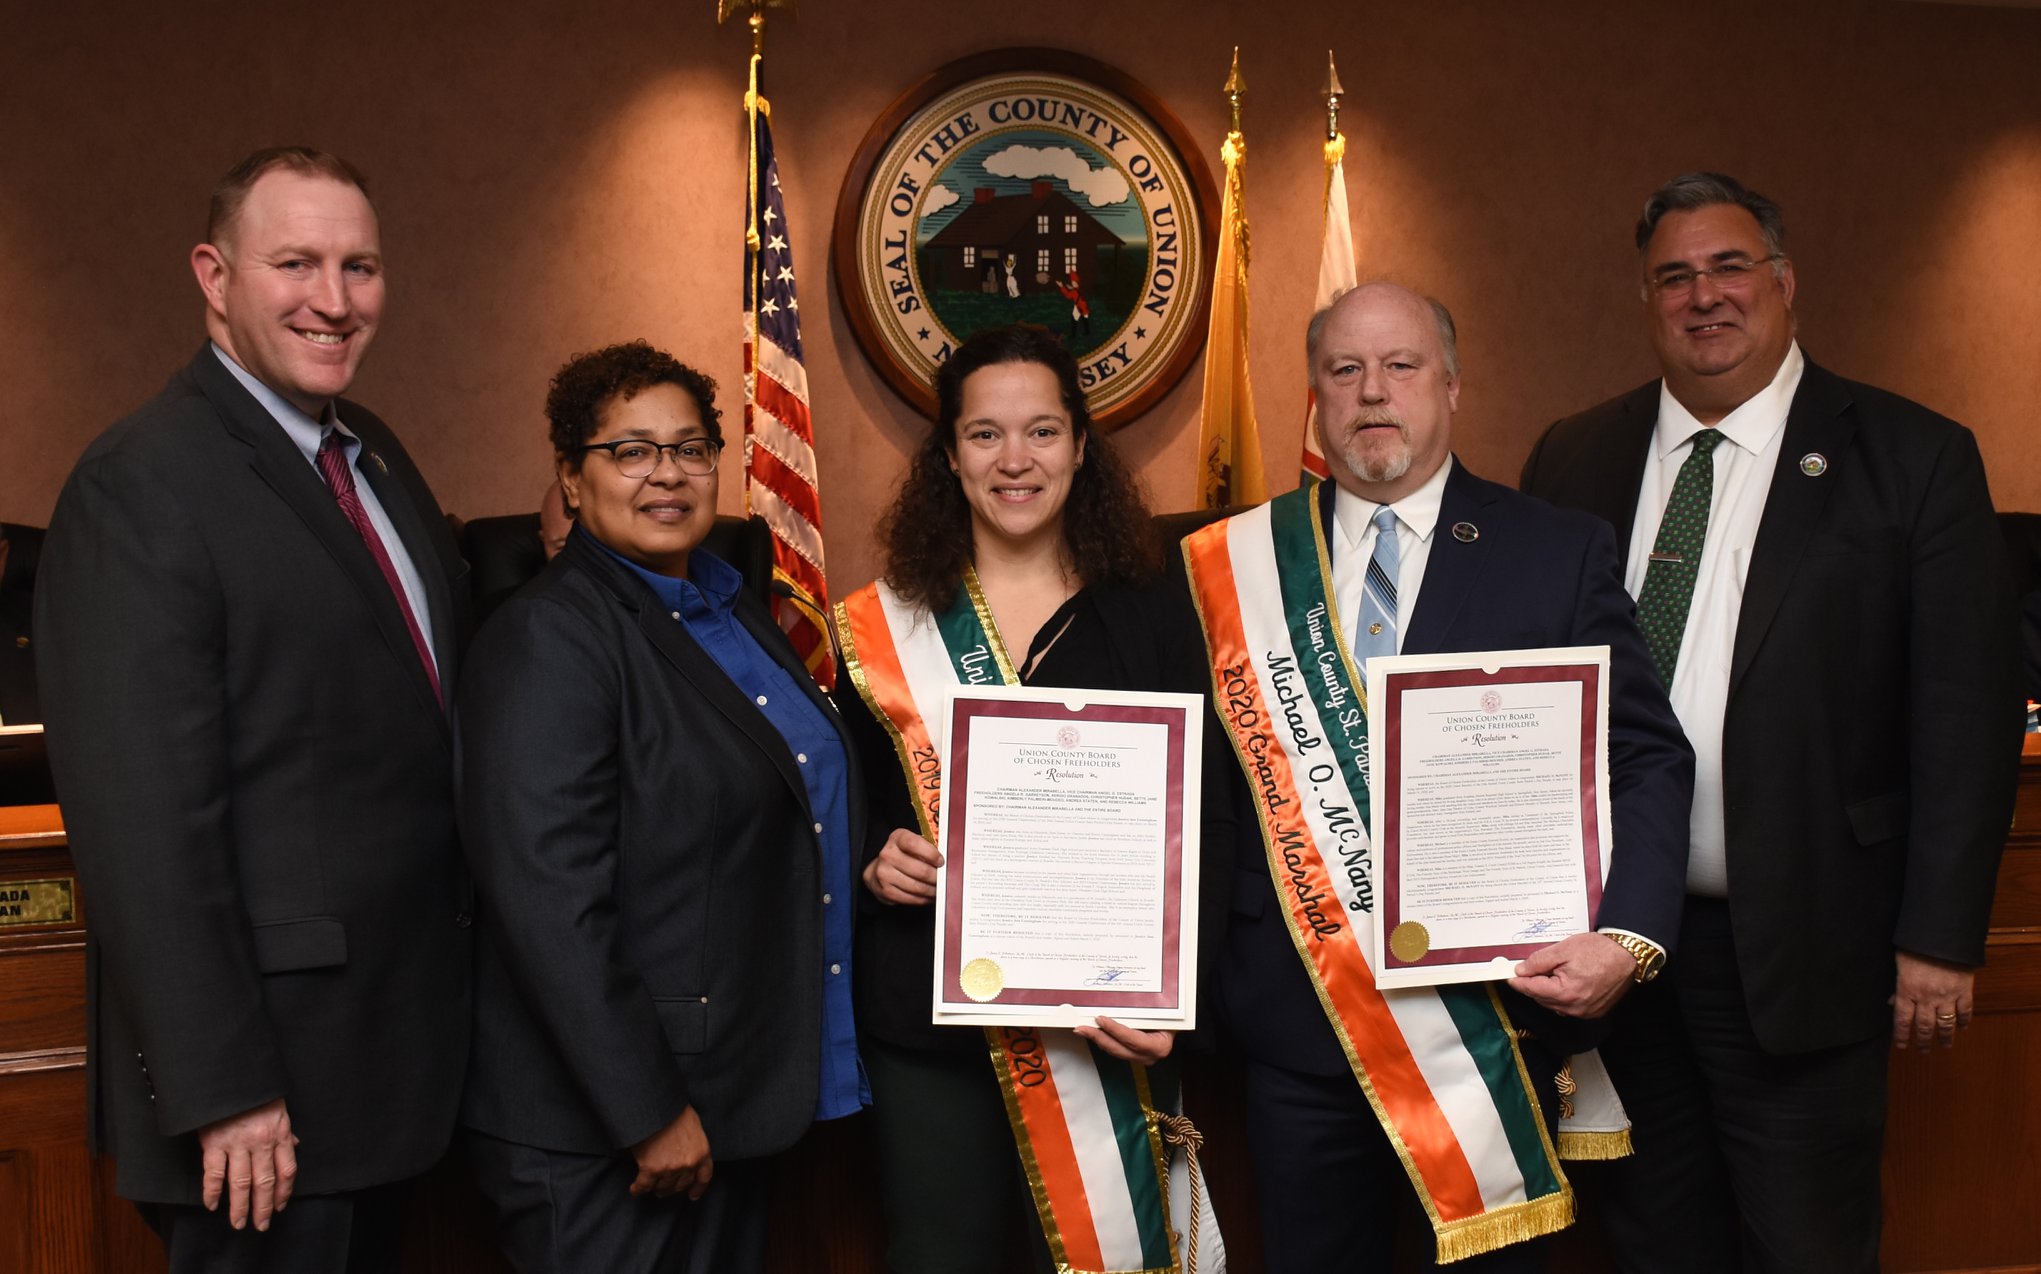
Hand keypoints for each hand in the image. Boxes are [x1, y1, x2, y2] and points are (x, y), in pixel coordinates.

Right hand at [197, 1097, 297, 1230]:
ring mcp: (237, 1144)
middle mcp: (261, 1142)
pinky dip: (212, 1192)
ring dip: (240, 1207)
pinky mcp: (214, 1143)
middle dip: (263, 1208)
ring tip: (239, 1223)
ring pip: (241, 1183)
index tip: (279, 1207)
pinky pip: (214, 1174)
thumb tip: (295, 1146)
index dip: (283, 1192)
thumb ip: (284, 1131)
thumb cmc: (255, 1092)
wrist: (229, 1075)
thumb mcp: (277, 1108)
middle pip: (265, 1182)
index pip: (286, 1170)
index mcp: (279, 1133)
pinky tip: (213, 1205)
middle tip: (260, 1226)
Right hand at [630, 1106, 713, 1199]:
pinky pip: (644, 1185)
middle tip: (665, 1190)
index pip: (703, 1177)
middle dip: (673, 1189)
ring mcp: (670, 1169)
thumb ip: (693, 1144)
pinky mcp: (651, 1170)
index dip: (698, 1189)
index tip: (692, 1196)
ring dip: (657, 1189)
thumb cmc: (675, 1111)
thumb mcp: (694, 1127)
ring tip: (651, 1187)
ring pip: (663, 1187)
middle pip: (681, 1185)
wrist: (657, 1106)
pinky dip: (638, 1189)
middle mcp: (688, 1164)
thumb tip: (686, 1151)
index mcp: (702, 1153)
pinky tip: (635, 1189)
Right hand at [861, 828, 941, 905]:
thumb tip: (948, 860)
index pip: (915, 844)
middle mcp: (888, 855)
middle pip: (920, 870)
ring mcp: (884, 874)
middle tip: (944, 879)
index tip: (941, 862)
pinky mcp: (886, 891)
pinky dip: (924, 899)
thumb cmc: (903, 855)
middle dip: (937, 877)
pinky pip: (911, 899)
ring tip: (938, 888)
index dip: (932, 854)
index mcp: (897, 838)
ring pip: (918, 887)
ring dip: (932, 890)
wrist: (879, 869)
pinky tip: (928, 895)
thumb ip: (928, 847)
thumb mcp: (913, 843)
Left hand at [1073, 1017, 1174, 1066]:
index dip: (1115, 1030)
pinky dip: (1104, 1040)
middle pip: (1118, 1048)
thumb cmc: (1174, 1017)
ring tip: (1082, 1029)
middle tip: (1081, 1027)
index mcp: (1159, 1046)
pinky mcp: (1133, 1056)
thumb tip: (1125, 999)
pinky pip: (1115, 1048)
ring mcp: (1140, 1058)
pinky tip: (1093, 1033)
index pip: (1132, 1039)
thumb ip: (1148, 1010)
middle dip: (1097, 1037)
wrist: (1180, 1026)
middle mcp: (1149, 1056)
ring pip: (1114, 1050)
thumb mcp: (1164, 1013)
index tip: (1100, 1019)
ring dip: (1097, 1039)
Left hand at [1508, 932, 1636, 1019]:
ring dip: (1548, 992)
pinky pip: (1570, 1007)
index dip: (1519, 982)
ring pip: (1555, 1004)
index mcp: (1566, 993)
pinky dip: (1563, 996)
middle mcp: (1576, 1008)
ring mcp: (1586, 1012)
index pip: (1533, 990)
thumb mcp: (1563, 950)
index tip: (1509, 977)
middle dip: (1534, 985)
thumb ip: (1539, 962)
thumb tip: (1521, 971)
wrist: (1629, 954)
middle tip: (1529, 970)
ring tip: (1551, 973)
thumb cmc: (1599, 950)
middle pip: (1542, 999)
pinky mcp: (1595, 1011)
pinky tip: (1565, 982)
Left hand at [1891, 950, 1975, 1051]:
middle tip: (1923, 1051)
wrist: (1941, 936)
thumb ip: (1896, 986)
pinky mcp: (1964, 990)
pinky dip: (1964, 1021)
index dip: (1902, 1035)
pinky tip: (1963, 1027)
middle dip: (1923, 1041)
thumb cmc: (1914, 947)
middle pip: (1924, 1026)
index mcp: (1906, 991)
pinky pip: (1965, 1010)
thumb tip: (1891, 1002)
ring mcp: (1947, 996)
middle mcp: (1926, 998)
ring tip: (1944, 1045)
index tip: (1902, 1046)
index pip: (1902, 1020)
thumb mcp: (1898, 965)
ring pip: (1945, 1023)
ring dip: (1945, 1036)